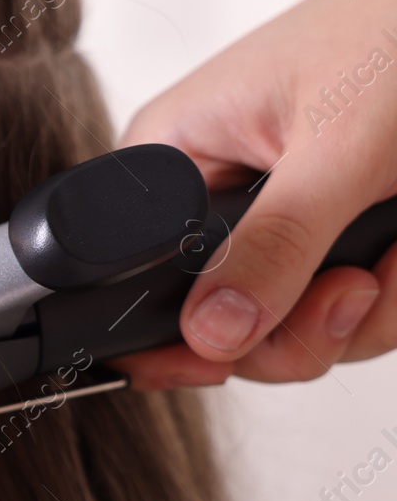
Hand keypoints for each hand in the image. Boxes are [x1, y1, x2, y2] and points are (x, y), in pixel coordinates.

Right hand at [118, 0, 396, 388]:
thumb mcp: (334, 144)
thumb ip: (273, 244)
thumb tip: (210, 331)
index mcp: (170, 164)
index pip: (130, 284)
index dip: (169, 337)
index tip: (225, 356)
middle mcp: (209, 207)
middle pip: (213, 330)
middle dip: (291, 332)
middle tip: (351, 288)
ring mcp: (273, 233)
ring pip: (285, 337)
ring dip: (356, 320)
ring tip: (394, 258)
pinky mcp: (328, 247)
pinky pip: (340, 321)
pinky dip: (386, 304)